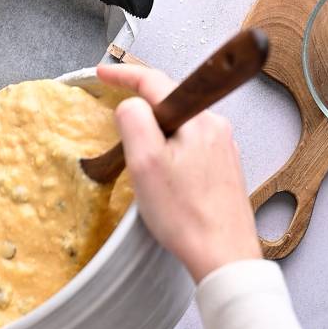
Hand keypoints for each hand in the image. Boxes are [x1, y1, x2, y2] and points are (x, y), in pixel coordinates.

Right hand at [97, 64, 261, 282]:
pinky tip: (166, 178)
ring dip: (157, 137)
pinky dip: (171, 153)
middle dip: (141, 111)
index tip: (102, 74)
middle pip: (168, 103)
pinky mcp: (224, 166)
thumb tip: (131, 104)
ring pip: (179, 126)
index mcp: (198, 118)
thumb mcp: (145, 162)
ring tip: (143, 166)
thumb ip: (133, 120)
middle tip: (119, 128)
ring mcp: (223, 146)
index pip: (154, 81)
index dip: (123, 75)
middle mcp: (216, 126)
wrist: (223, 255)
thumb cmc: (185, 214)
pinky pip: (190, 145)